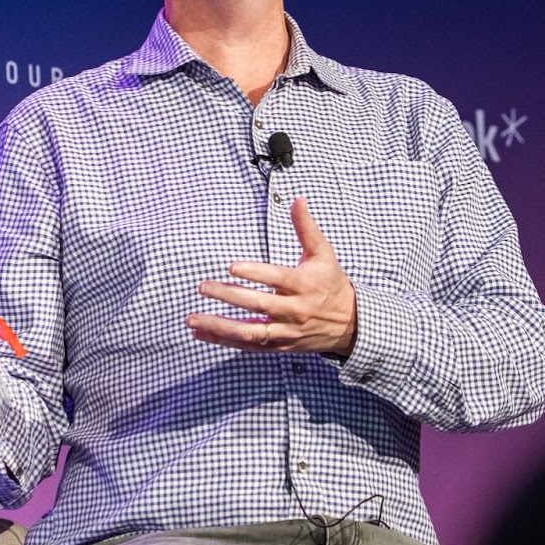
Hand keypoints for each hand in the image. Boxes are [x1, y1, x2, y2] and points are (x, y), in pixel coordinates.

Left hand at [186, 197, 358, 355]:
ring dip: (219, 327)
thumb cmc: (331, 282)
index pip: (277, 279)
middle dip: (229, 296)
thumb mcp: (323, 254)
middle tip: (203, 286)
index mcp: (304, 284)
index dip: (254, 273)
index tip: (231, 266)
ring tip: (192, 319)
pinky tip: (200, 333)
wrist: (351, 324)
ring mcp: (287, 331)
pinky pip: (250, 345)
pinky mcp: (280, 346)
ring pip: (251, 331)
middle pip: (259, 304)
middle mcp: (295, 310)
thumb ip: (306, 227)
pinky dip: (224, 341)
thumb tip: (296, 199)